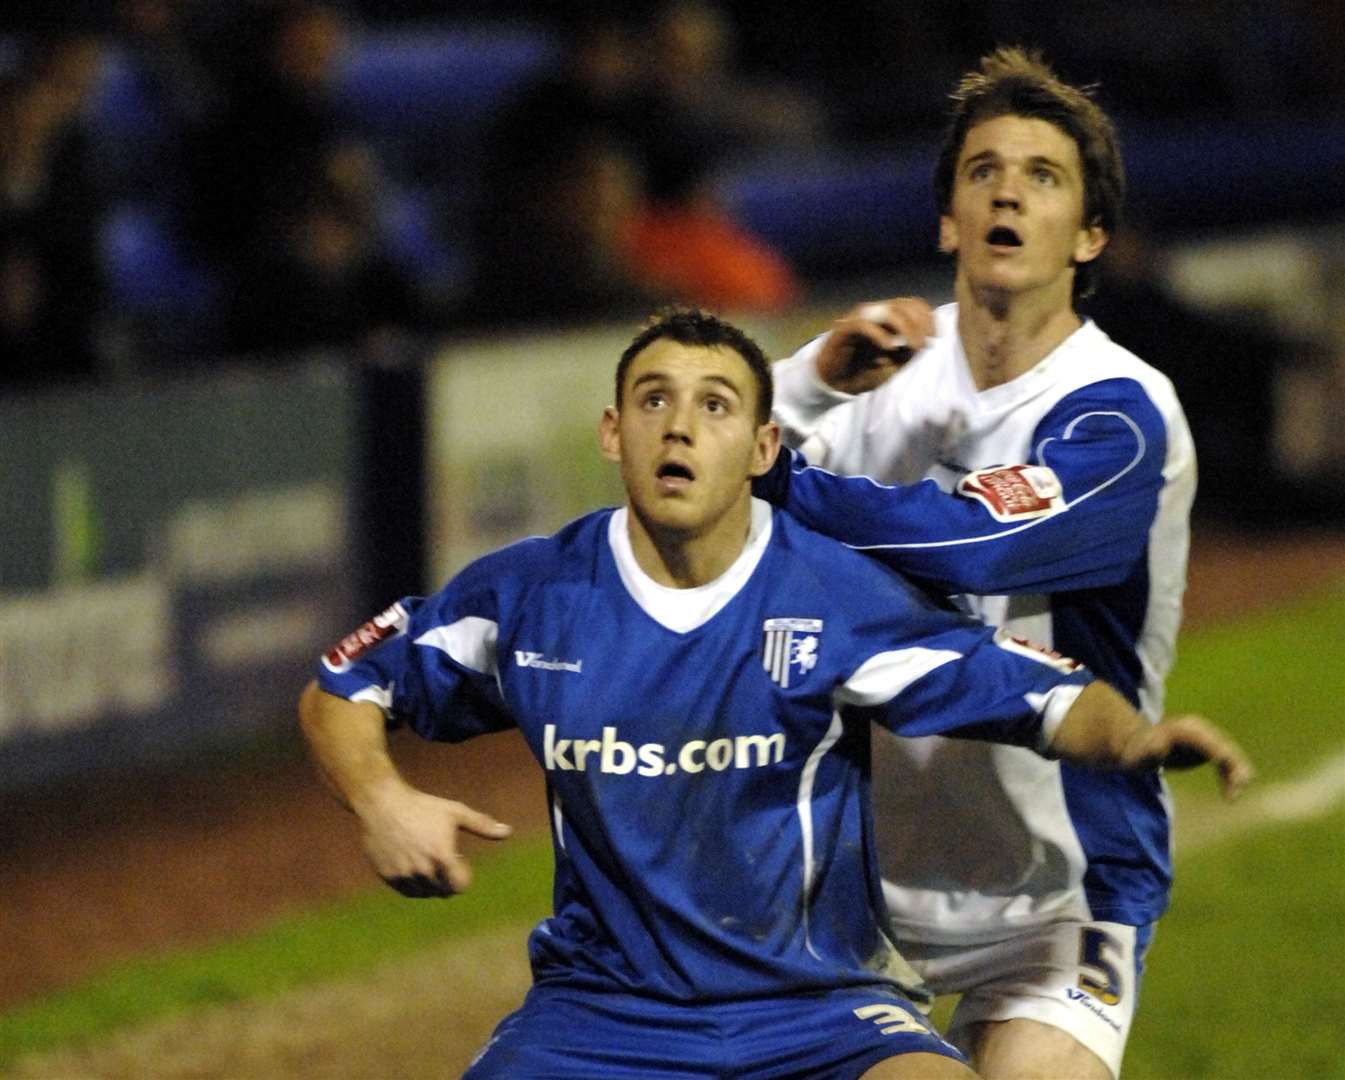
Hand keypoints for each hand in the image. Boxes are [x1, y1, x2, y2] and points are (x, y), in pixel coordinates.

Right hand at [357, 785, 512, 896]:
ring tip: (426, 859)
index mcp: (442, 856)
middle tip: (441, 859)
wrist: (382, 803)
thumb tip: (508, 832)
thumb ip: (482, 825)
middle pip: (442, 891)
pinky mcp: (388, 876)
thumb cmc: (423, 806)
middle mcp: (422, 869)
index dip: (462, 876)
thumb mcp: (454, 812)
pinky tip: (412, 863)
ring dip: (430, 882)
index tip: (459, 862)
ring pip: (424, 892)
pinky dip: (412, 883)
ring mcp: (403, 874)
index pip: (459, 887)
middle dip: (447, 880)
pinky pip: (406, 889)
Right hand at [815, 297, 935, 393]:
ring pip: (888, 311)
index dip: (929, 318)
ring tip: (912, 348)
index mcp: (888, 316)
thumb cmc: (863, 370)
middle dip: (920, 325)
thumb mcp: (893, 364)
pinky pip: (864, 324)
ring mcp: (859, 318)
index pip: (914, 304)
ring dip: (905, 329)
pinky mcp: (844, 329)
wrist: (833, 378)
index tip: (935, 339)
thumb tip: (924, 346)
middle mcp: (875, 312)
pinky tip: (889, 348)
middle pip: (905, 305)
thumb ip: (908, 354)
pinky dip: (879, 335)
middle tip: (924, 346)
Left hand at [1119, 714, 1255, 800]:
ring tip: (1231, 798)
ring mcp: (1204, 736)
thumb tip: (1158, 746)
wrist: (1134, 746)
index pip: (1214, 744)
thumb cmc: (1135, 754)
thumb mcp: (1139, 756)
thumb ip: (1149, 752)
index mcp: (1186, 730)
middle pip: (1226, 748)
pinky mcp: (1206, 745)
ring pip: (1230, 754)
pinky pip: (1226, 759)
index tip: (1235, 781)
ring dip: (1237, 774)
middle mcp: (1198, 729)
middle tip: (1232, 797)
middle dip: (1236, 770)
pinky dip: (1231, 774)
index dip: (1226, 760)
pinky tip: (1229, 794)